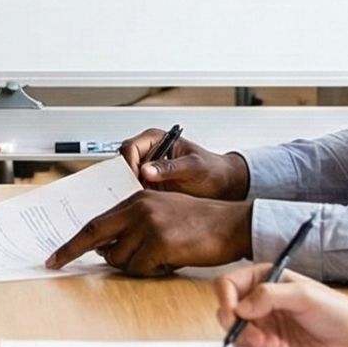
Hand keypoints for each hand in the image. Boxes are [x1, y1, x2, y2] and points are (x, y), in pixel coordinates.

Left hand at [43, 190, 250, 274]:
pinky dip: (152, 271)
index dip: (73, 242)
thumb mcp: (161, 214)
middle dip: (76, 253)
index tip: (55, 256)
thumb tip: (104, 249)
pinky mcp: (160, 242)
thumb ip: (133, 225)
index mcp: (136, 198)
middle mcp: (138, 208)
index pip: (95, 222)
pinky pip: (140, 269)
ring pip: (119, 260)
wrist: (231, 225)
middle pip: (96, 237)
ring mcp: (149, 224)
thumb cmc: (199, 223)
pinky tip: (171, 260)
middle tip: (58, 264)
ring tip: (160, 256)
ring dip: (135, 266)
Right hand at [119, 128, 249, 199]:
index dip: (129, 163)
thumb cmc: (213, 169)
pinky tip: (143, 207)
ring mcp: (148, 171)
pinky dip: (135, 199)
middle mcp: (149, 153)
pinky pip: (134, 191)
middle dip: (125, 178)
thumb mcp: (194, 167)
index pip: (130, 147)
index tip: (136, 178)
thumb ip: (170, 168)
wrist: (224, 185)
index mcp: (156, 139)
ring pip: (126, 179)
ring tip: (138, 201)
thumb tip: (147, 170)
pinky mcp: (150, 186)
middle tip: (133, 192)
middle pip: (123, 163)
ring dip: (129, 189)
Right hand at [214, 266, 347, 346]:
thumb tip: (240, 308)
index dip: (224, 300)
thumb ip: (270, 296)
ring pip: (237, 337)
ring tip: (279, 345)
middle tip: (263, 339)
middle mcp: (257, 301)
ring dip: (255, 344)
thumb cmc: (333, 308)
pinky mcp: (268, 345)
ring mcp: (262, 324)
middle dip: (242, 330)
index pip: (227, 285)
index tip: (234, 316)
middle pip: (227, 314)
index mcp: (262, 280)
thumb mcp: (304, 295)